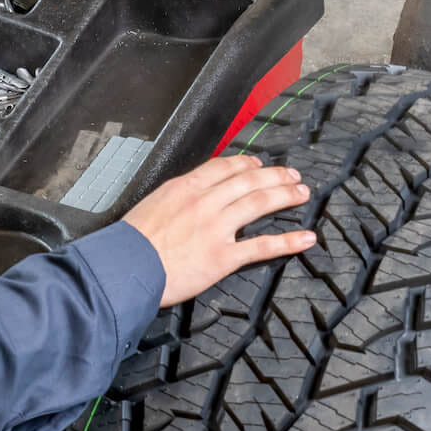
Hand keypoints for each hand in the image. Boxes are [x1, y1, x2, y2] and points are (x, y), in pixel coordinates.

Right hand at [125, 155, 315, 307]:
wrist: (124, 267)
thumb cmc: (130, 242)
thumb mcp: (151, 205)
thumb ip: (175, 198)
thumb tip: (186, 198)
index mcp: (185, 188)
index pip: (224, 167)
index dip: (247, 164)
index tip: (259, 163)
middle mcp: (204, 202)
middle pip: (248, 181)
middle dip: (275, 175)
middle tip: (292, 175)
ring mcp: (216, 228)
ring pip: (259, 203)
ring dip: (284, 196)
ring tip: (301, 193)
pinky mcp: (223, 257)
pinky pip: (262, 246)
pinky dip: (288, 241)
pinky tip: (305, 238)